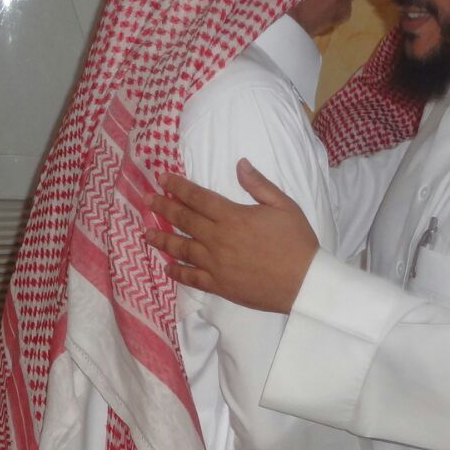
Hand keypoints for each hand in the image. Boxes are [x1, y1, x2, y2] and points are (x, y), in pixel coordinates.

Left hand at [144, 159, 318, 313]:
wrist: (304, 283)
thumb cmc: (296, 241)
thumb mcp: (284, 205)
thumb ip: (259, 184)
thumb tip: (239, 163)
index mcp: (233, 217)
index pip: (198, 198)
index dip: (178, 187)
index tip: (162, 179)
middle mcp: (218, 239)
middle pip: (184, 220)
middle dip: (163, 207)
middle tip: (147, 199)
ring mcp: (216, 264)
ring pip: (181, 249)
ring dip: (162, 239)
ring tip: (146, 233)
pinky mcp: (219, 285)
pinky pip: (191, 278)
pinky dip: (177, 272)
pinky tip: (167, 267)